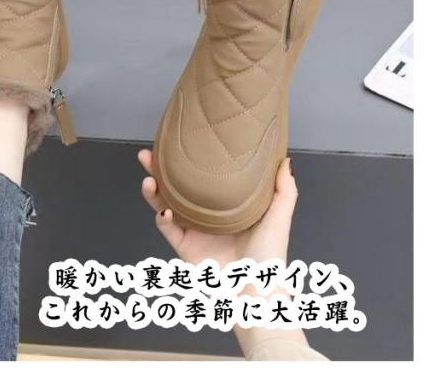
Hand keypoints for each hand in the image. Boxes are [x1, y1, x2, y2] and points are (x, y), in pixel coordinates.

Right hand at [139, 150, 309, 356]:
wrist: (258, 290)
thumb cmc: (270, 255)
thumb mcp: (279, 217)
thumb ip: (284, 190)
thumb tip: (285, 159)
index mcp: (224, 204)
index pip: (199, 176)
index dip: (186, 160)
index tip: (178, 142)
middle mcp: (204, 214)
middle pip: (174, 187)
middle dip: (157, 171)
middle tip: (147, 156)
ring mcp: (192, 230)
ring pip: (164, 205)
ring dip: (153, 193)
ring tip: (148, 180)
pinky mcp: (184, 247)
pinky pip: (168, 229)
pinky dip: (162, 219)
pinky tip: (165, 211)